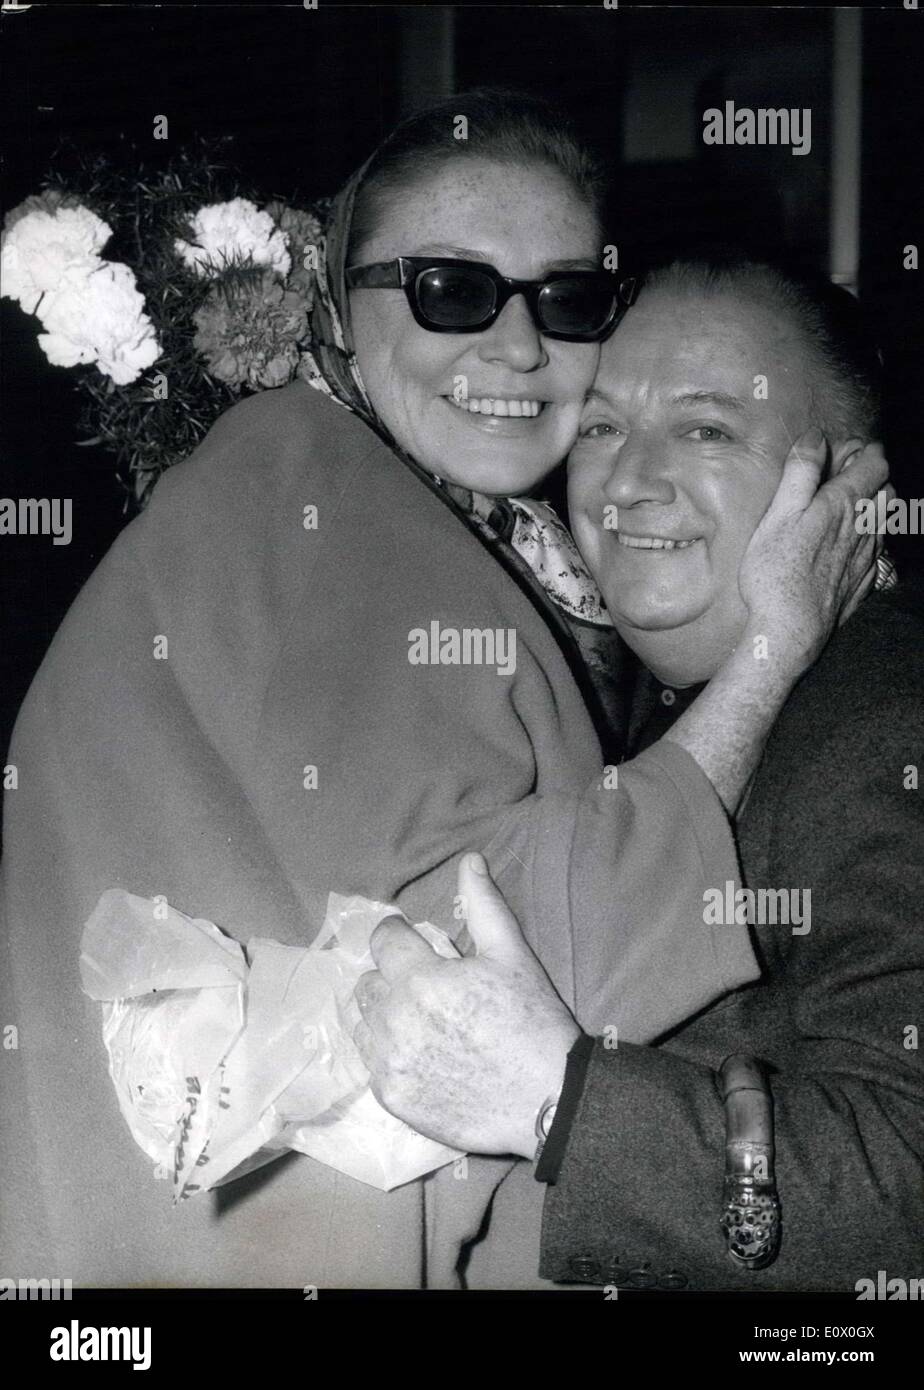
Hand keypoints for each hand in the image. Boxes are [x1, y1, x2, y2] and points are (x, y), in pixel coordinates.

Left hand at [353, 854, 580, 1158]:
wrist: (547, 1100)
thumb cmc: (533, 1021)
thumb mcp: (512, 955)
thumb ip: (483, 905)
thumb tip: (469, 859)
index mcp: (421, 979)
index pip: (383, 940)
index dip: (398, 934)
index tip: (412, 939)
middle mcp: (395, 1020)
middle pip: (368, 982)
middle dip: (391, 976)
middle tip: (424, 985)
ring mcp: (389, 1062)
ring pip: (363, 1021)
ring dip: (382, 1012)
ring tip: (416, 1018)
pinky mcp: (391, 1096)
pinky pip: (370, 1061)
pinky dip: (387, 1051)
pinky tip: (419, 1052)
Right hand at [738, 430, 890, 675]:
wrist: (789, 631)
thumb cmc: (775, 573)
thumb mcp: (778, 515)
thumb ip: (800, 473)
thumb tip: (814, 438)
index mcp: (845, 505)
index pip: (874, 463)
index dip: (865, 450)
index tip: (847, 449)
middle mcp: (865, 528)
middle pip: (886, 489)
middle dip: (872, 475)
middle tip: (845, 474)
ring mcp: (868, 557)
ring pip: (885, 519)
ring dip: (873, 505)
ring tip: (847, 506)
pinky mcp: (863, 580)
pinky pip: (878, 549)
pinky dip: (869, 536)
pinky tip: (847, 542)